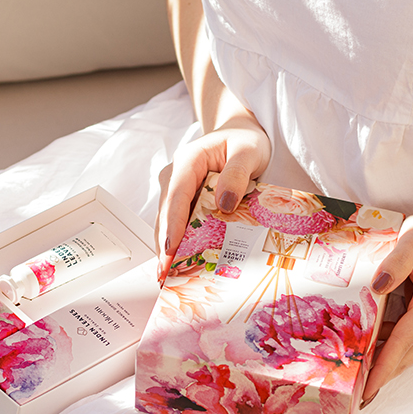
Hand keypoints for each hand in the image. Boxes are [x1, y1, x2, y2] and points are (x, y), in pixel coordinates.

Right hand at [155, 114, 270, 284]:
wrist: (240, 135)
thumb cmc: (244, 142)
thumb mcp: (248, 152)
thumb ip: (237, 174)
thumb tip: (224, 204)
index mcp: (189, 161)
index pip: (177, 195)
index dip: (172, 225)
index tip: (171, 250)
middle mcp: (176, 176)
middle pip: (166, 215)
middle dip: (165, 246)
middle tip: (166, 276)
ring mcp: (176, 190)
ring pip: (167, 223)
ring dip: (168, 249)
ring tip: (170, 278)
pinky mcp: (182, 202)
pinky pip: (177, 225)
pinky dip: (178, 244)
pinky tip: (181, 264)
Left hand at [362, 199, 412, 405]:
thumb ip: (397, 260)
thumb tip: (377, 285)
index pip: (404, 339)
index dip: (385, 364)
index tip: (367, 386)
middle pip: (404, 354)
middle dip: (380, 376)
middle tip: (351, 396)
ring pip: (405, 354)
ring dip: (382, 369)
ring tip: (354, 386)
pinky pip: (404, 345)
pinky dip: (386, 355)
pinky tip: (365, 361)